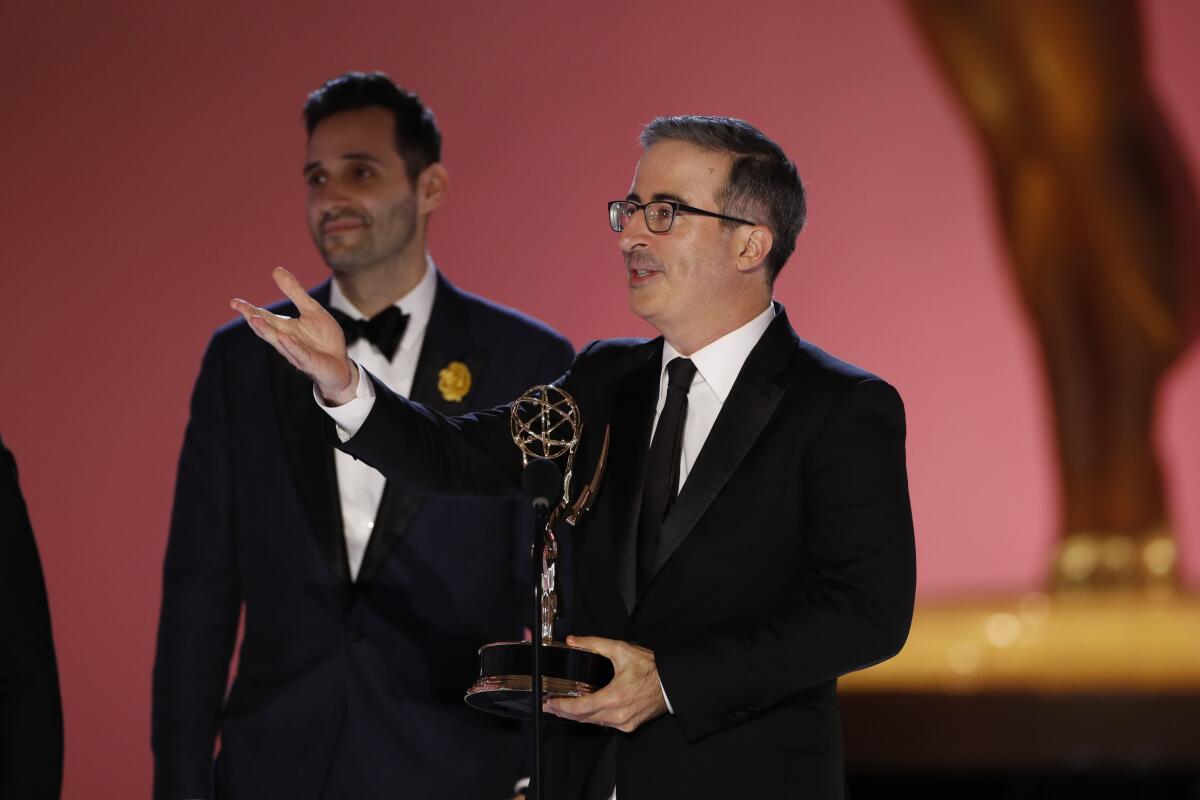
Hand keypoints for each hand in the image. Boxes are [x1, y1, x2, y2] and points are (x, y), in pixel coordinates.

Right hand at [230, 267, 356, 404]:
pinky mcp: (309, 362)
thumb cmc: (323, 339)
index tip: (234, 302)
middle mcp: (286, 340)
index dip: (249, 310)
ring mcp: (296, 352)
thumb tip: (276, 269)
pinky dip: (290, 345)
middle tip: (241, 309)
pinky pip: (298, 353)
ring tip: (254, 320)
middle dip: (254, 319)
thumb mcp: (311, 309)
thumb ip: (294, 292)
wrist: (340, 364)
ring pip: (278, 341)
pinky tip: (282, 337)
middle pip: (266, 329)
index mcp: (285, 327)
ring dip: (266, 331)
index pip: (264, 317)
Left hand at [543, 636, 666, 732]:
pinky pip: (605, 724)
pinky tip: (585, 711)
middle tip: (549, 705)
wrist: (672, 683)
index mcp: (614, 697)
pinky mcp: (629, 725)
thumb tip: (573, 641)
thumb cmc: (651, 668)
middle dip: (564, 712)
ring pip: (593, 723)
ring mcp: (624, 722)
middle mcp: (618, 714)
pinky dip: (593, 718)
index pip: (580, 708)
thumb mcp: (621, 650)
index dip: (562, 706)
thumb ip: (594, 644)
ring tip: (563, 708)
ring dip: (577, 716)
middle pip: (583, 718)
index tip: (549, 702)